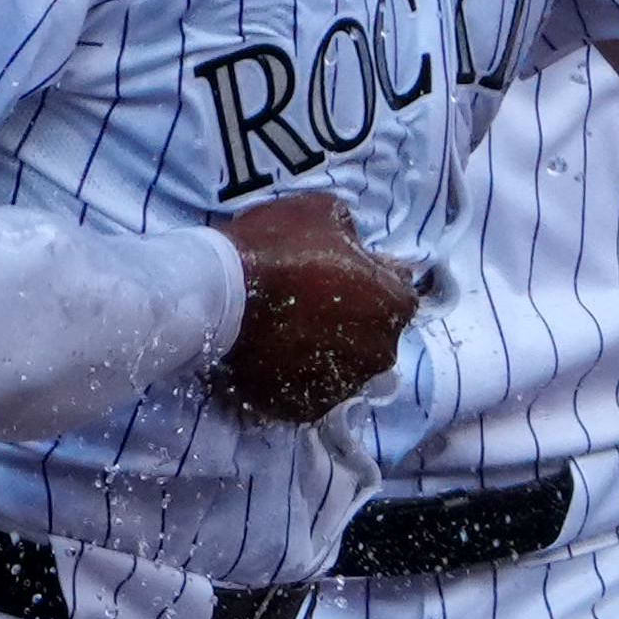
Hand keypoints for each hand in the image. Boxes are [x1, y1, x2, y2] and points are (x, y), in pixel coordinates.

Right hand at [209, 192, 419, 422]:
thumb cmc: (278, 246)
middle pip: (374, 335)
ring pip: (345, 366)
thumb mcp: (325, 211)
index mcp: (394, 305)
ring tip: (292, 331)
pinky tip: (277, 355)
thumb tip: (355, 245)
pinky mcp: (307, 406)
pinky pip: (311, 390)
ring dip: (328, 351)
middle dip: (354, 320)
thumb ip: (352, 232)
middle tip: (315, 303)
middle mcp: (380, 352)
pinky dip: (299, 376)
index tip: (345, 274)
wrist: (220, 292)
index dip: (373, 281)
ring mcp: (344, 384)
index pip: (398, 294)